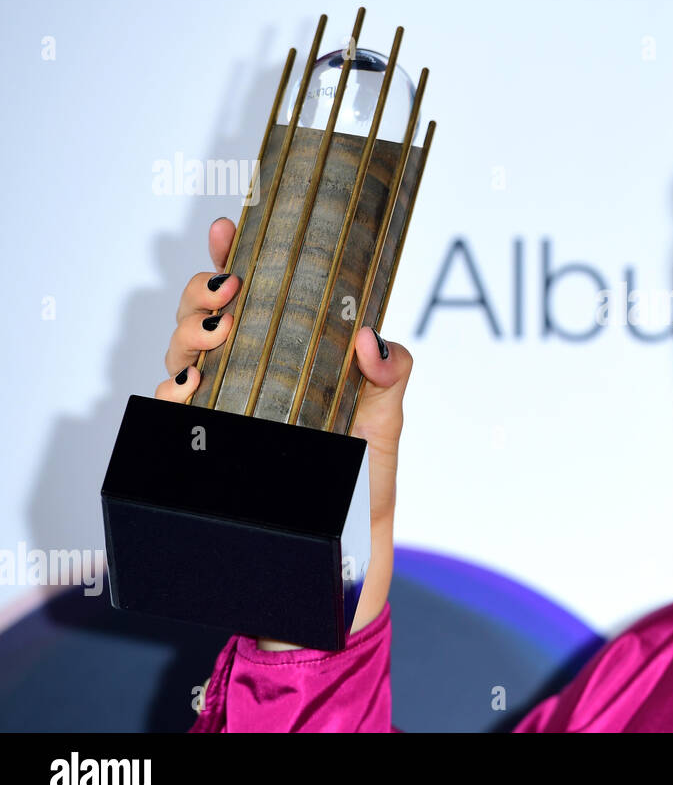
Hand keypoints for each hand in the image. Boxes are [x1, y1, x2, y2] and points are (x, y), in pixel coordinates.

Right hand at [156, 216, 412, 647]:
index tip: (229, 228)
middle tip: (230, 294)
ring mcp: (223, 413)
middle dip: (207, 292)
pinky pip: (169, 418)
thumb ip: (390, 373)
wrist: (348, 556)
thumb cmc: (365, 482)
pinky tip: (186, 392)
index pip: (253, 296)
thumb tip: (373, 338)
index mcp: (288, 357)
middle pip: (206, 317)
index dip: (233, 255)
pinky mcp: (205, 453)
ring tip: (213, 339)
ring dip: (186, 339)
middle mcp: (247, 378)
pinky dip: (170, 397)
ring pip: (179, 357)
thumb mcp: (387, 422)